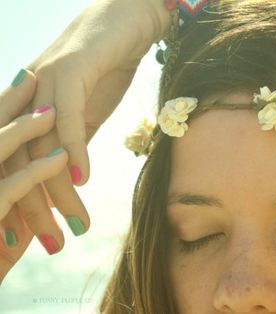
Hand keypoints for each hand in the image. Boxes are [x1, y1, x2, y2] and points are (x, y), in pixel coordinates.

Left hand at [2, 0, 172, 249]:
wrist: (126, 22)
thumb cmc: (106, 66)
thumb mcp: (87, 112)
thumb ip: (72, 140)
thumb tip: (69, 175)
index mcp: (25, 109)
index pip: (13, 166)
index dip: (19, 203)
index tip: (31, 238)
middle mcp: (25, 97)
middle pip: (18, 163)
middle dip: (33, 210)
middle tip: (52, 245)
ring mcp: (43, 82)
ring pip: (42, 148)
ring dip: (57, 192)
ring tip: (75, 226)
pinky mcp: (70, 71)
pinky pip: (68, 118)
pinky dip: (74, 150)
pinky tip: (84, 181)